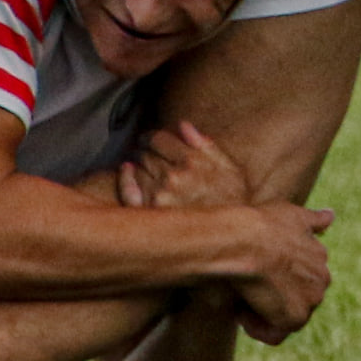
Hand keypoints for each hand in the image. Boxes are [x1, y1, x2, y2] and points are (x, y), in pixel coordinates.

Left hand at [120, 121, 249, 208]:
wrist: (235, 235)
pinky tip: (127, 171)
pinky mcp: (150, 215)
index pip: (157, 138)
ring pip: (136, 169)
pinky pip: (128, 190)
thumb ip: (205, 145)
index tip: (149, 140)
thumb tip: (182, 125)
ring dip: (139, 166)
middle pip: (144, 153)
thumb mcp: (229, 167)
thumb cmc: (234, 200)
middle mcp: (173, 177)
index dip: (151, 138)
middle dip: (146, 152)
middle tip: (149, 156)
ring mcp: (159, 196)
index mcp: (191, 161)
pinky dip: (125, 178)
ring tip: (146, 170)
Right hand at [225, 200, 332, 344]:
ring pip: (283, 316)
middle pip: (294, 298)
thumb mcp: (291, 214)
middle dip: (271, 297)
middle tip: (247, 286)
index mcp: (320, 256)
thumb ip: (313, 220)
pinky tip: (242, 314)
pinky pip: (273, 334)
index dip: (275, 277)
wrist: (243, 241)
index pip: (301, 276)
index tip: (255, 270)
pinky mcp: (294, 318)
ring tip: (242, 297)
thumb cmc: (259, 225)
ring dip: (261, 312)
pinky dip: (256, 328)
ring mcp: (311, 300)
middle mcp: (322, 279)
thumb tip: (331, 216)